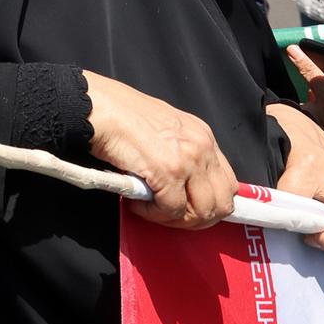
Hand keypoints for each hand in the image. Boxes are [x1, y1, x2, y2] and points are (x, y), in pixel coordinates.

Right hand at [82, 71, 237, 229]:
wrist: (96, 105)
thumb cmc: (117, 113)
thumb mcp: (162, 128)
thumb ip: (177, 152)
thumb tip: (178, 184)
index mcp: (202, 135)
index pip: (227, 183)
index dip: (208, 204)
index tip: (187, 209)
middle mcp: (202, 146)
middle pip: (222, 203)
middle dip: (196, 218)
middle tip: (170, 216)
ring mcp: (187, 160)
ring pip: (202, 212)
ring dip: (176, 219)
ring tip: (152, 210)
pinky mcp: (167, 172)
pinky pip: (171, 210)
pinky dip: (154, 215)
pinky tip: (136, 204)